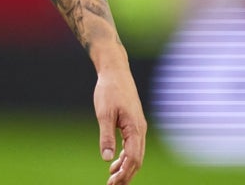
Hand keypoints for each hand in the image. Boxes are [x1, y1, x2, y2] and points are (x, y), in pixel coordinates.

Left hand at [94, 65, 145, 184]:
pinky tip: (115, 163)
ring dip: (125, 168)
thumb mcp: (103, 113)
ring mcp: (138, 127)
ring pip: (135, 154)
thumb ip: (106, 136)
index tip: (113, 183)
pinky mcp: (133, 124)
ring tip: (113, 179)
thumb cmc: (109, 90)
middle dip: (126, 175)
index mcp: (135, 129)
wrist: (115, 71)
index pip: (133, 159)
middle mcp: (140, 130)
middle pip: (137, 160)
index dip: (125, 174)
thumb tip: (106, 159)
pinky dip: (125, 157)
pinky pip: (132, 146)